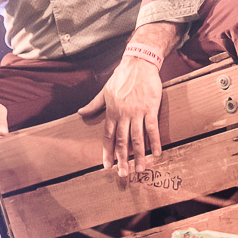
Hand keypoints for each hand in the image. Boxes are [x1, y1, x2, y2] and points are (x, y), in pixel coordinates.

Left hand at [79, 56, 162, 177]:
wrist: (138, 63)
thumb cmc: (121, 76)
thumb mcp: (104, 91)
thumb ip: (94, 104)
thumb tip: (80, 113)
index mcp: (112, 112)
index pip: (108, 136)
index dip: (107, 152)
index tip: (107, 166)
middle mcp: (123, 115)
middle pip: (122, 141)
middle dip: (122, 159)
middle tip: (123, 175)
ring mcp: (137, 112)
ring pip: (137, 138)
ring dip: (139, 155)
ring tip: (140, 170)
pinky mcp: (150, 108)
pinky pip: (152, 128)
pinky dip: (154, 141)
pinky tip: (156, 153)